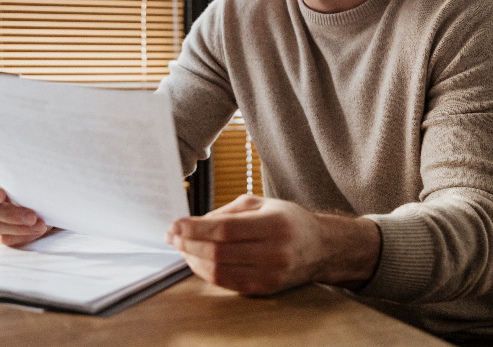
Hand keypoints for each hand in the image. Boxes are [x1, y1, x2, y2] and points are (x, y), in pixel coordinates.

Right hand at [0, 165, 49, 245]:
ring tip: (40, 225)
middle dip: (10, 215)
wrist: (40, 194)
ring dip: (19, 228)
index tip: (1, 195)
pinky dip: (22, 236)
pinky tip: (37, 231)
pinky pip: (4, 238)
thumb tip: (31, 188)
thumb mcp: (28, 174)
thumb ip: (23, 178)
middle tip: (32, 216)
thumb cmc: (30, 178)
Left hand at [165, 195, 379, 294]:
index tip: (175, 224)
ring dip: (193, 260)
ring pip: (219, 272)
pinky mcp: (266, 289)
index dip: (195, 228)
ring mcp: (271, 274)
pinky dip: (207, 273)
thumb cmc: (288, 220)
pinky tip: (197, 261)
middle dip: (188, 244)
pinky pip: (228, 283)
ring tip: (182, 248)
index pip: (225, 229)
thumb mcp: (261, 203)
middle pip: (218, 252)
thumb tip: (194, 224)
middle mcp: (274, 251)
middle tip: (172, 236)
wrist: (320, 247)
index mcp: (274, 224)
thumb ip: (227, 212)